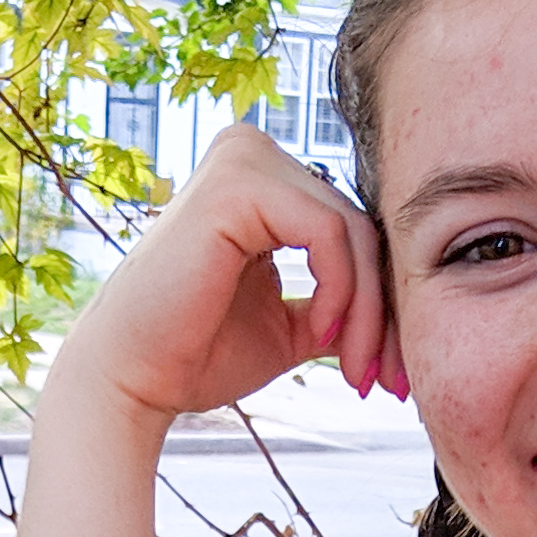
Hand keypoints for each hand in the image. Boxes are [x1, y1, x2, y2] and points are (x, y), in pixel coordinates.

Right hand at [56, 122, 405, 428]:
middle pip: (359, 227)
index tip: (389, 373)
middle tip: (386, 382)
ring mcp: (243, 159)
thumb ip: (339, 303)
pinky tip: (320, 333)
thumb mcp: (291, 326)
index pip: (351, 229)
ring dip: (367, 313)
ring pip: (352, 231)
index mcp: (261, 181)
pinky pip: (328, 230)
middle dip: (382, 314)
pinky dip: (340, 290)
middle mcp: (252, 155)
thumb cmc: (198, 353)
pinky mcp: (238, 181)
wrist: (134, 379)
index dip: (381, 303)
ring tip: (356, 371)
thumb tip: (402, 313)